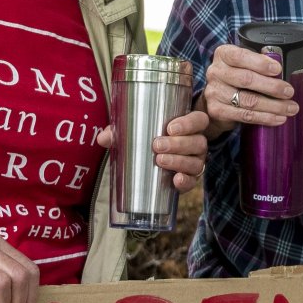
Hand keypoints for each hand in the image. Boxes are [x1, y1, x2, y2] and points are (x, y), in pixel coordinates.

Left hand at [94, 108, 211, 193]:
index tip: (169, 127)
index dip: (188, 123)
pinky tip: (175, 180)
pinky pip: (193, 182)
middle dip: (178, 144)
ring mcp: (196, 162)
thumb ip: (120, 132)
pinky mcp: (190, 179)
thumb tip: (103, 138)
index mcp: (189, 126)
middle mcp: (197, 144)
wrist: (151, 164)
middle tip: (157, 145)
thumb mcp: (135, 132)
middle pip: (198, 142)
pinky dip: (185, 181)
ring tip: (160, 160)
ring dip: (179, 161)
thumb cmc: (147, 139)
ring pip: (196, 162)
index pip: (199, 120)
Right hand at [201, 43, 298, 139]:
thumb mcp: (244, 64)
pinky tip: (278, 118)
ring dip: (273, 106)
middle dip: (272, 87)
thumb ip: (259, 62)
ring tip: (290, 108)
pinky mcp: (217, 111)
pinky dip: (265, 118)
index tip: (278, 70)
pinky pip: (245, 116)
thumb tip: (281, 67)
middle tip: (289, 92)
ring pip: (248, 101)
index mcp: (223, 54)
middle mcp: (215, 72)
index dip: (261, 63)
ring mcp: (214, 92)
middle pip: (246, 79)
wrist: (216, 99)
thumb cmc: (236, 78)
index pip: (241, 56)